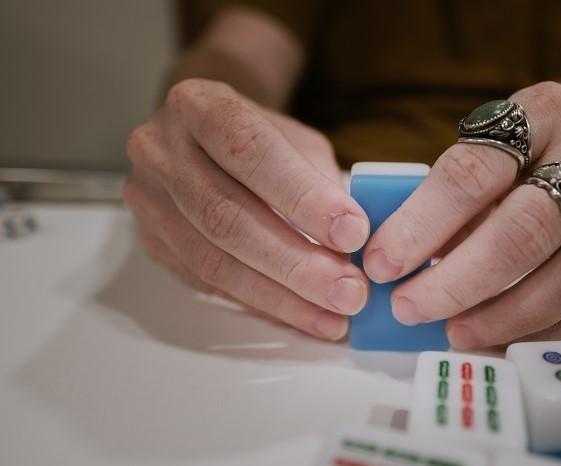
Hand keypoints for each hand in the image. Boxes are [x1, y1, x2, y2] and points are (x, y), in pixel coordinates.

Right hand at [125, 79, 370, 340]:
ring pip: (214, 261)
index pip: (251, 153)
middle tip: (348, 291)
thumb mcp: (294, 138)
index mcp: (198, 106)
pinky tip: (301, 314)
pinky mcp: (152, 243)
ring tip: (332, 315)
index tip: (354, 233)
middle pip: (227, 218)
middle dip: (296, 263)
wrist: (202, 138)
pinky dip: (260, 303)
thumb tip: (349, 241)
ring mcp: (149, 201)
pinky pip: (208, 284)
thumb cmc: (257, 138)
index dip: (304, 198)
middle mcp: (161, 151)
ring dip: (281, 296)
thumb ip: (318, 180)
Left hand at [363, 76, 560, 348]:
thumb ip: (464, 192)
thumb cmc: (559, 133)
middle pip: (526, 231)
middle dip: (459, 282)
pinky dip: (547, 328)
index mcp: (543, 112)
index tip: (382, 263)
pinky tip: (506, 337)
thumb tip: (407, 259)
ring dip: (505, 317)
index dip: (421, 225)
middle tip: (411, 308)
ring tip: (457, 333)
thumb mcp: (509, 138)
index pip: (474, 173)